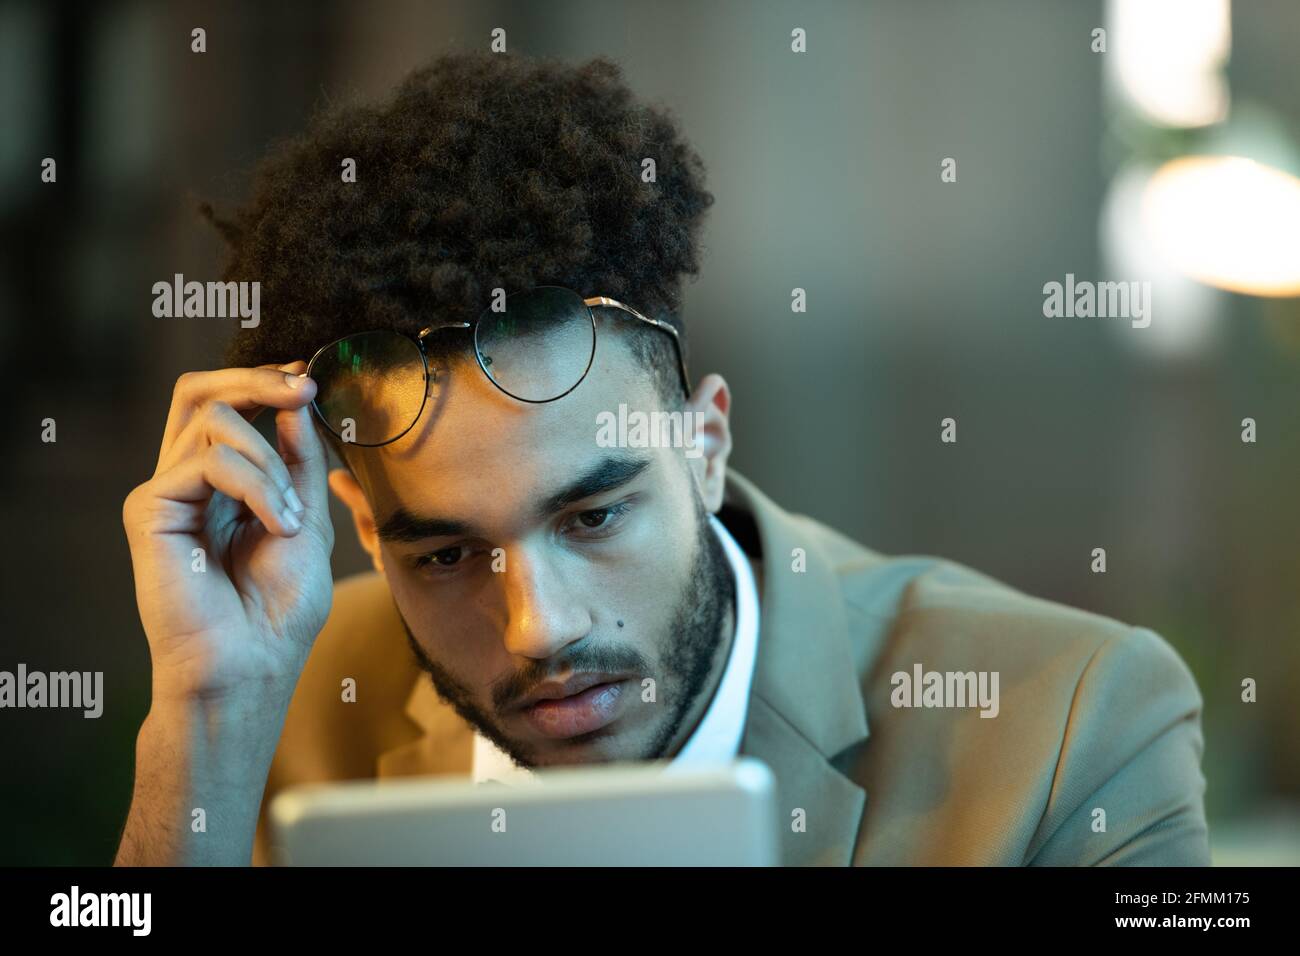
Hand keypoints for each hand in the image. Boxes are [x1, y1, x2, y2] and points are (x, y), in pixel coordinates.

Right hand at [122, 362, 334, 701]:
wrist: (251, 667)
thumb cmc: (280, 611)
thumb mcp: (308, 520)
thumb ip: (299, 461)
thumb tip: (293, 399)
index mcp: (225, 485)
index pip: (230, 406)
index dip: (267, 383)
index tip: (311, 382)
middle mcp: (189, 482)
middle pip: (201, 392)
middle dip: (258, 378)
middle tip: (302, 386)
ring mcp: (166, 492)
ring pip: (213, 417)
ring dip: (271, 459)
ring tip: (291, 515)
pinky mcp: (149, 508)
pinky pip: (208, 460)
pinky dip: (256, 483)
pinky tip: (279, 524)